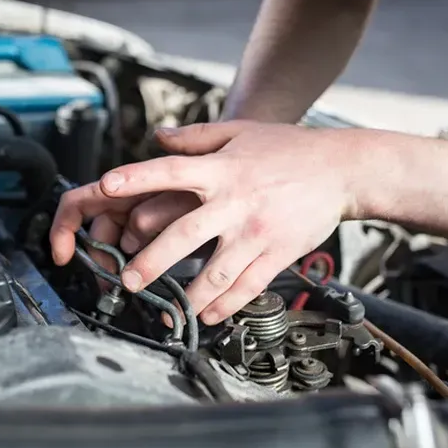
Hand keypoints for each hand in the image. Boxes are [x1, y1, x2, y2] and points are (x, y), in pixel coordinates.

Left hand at [51, 120, 366, 324]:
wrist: (342, 169)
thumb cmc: (289, 149)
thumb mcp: (241, 132)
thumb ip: (196, 137)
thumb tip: (157, 137)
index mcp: (221, 170)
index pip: (170, 172)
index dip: (136, 178)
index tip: (105, 187)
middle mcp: (235, 202)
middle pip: (184, 235)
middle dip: (152, 262)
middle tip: (129, 280)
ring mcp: (256, 232)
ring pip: (215, 273)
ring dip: (188, 297)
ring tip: (169, 311)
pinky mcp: (277, 254)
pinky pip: (247, 287)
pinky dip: (225, 306)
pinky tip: (208, 315)